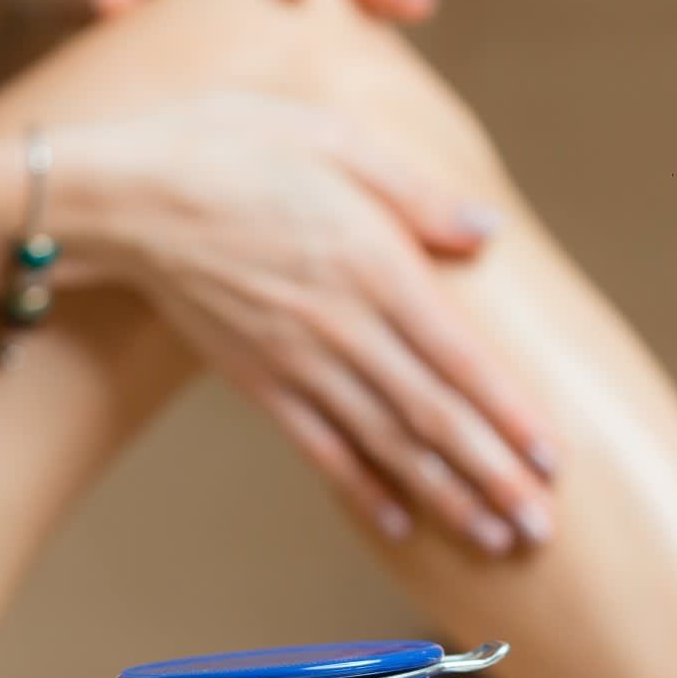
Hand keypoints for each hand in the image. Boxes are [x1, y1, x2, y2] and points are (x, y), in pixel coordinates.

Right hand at [54, 95, 557, 553]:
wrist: (123, 195)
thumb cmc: (230, 147)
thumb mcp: (335, 137)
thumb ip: (418, 192)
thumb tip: (489, 231)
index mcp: (375, 265)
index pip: (461, 357)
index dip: (510, 414)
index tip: (553, 459)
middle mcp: (344, 327)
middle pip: (434, 418)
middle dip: (494, 479)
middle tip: (541, 530)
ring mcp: (299, 363)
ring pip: (388, 445)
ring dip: (447, 498)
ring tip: (495, 541)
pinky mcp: (259, 383)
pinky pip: (321, 449)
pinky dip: (363, 492)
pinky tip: (400, 527)